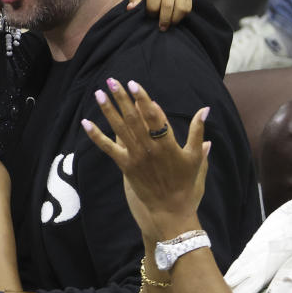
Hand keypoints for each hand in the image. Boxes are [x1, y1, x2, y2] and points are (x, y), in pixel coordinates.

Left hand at [82, 78, 209, 240]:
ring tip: (99, 93)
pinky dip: (96, 136)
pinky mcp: (125, 166)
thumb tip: (205, 110)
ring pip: (119, 129)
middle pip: (133, 118)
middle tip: (112, 81)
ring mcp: (135, 157)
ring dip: (108, 110)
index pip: (153, 116)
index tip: (134, 84)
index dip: (143, 99)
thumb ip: (198, 131)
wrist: (171, 211)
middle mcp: (149, 149)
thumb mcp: (196, 158)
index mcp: (167, 144)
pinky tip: (86, 123)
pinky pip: (108, 148)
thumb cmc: (186, 184)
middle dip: (122, 98)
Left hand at [129, 0, 192, 31]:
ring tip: (169, 24)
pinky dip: (182, 16)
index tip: (150, 16)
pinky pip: (187, 9)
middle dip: (164, 20)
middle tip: (161, 28)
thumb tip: (130, 8)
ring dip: (174, 20)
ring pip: (180, 9)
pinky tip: (175, 18)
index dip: (151, 14)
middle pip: (167, 7)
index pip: (153, 5)